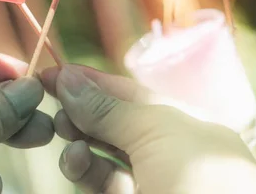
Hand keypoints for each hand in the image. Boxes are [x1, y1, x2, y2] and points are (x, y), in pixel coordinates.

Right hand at [42, 65, 255, 193]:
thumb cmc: (202, 178)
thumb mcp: (158, 131)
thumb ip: (109, 108)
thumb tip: (67, 78)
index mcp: (187, 124)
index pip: (132, 94)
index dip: (93, 80)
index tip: (53, 72)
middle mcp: (168, 152)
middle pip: (114, 123)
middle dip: (82, 110)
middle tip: (53, 103)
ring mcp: (150, 183)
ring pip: (103, 156)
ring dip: (79, 140)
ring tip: (63, 130)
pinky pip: (101, 183)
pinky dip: (83, 170)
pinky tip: (76, 159)